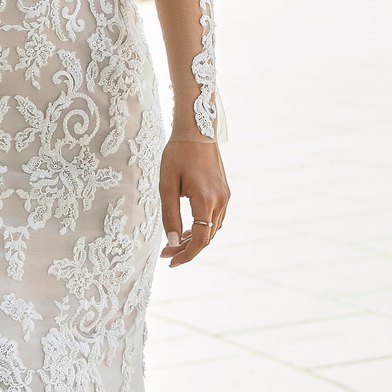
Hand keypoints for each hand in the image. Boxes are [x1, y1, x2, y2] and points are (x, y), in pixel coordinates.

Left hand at [158, 136, 228, 266]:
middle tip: (165, 252)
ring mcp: (225, 197)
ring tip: (174, 242)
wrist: (196, 130)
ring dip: (195, 239)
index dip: (186, 254)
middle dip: (187, 248)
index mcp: (206, 201)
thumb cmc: (177, 155)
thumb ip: (170, 216)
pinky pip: (215, 219)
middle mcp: (220, 201)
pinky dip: (203, 228)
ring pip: (212, 229)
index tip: (170, 261)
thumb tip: (172, 242)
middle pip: (207, 237)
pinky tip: (188, 229)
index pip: (200, 240)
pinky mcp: (225, 192)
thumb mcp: (166, 186)